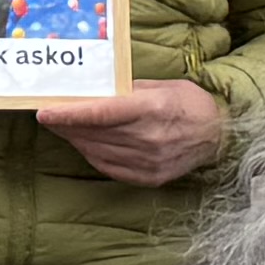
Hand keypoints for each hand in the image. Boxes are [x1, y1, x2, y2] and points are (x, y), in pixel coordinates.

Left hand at [43, 81, 229, 185]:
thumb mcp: (160, 87)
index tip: (45, 113)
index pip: (101, 113)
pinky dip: (93, 155)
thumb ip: (125, 93)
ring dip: (76, 140)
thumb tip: (91, 96)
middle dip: (67, 125)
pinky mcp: (150, 177)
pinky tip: (86, 145)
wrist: (219, 135)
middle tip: (50, 116)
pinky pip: (110, 167)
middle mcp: (149, 138)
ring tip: (64, 129)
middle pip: (95, 133)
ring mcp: (149, 161)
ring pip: (98, 151)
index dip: (70, 115)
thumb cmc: (188, 104)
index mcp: (152, 109)